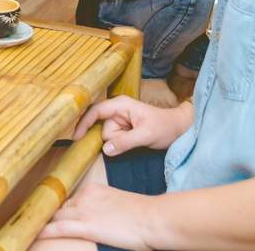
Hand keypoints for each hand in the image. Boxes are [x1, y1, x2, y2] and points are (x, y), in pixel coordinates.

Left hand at [37, 182, 159, 249]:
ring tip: (25, 230)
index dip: (56, 210)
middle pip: (58, 207)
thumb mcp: (118, 204)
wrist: (153, 218)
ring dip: (41, 224)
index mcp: (92, 189)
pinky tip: (32, 235)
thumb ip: (103, 208)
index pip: (67, 200)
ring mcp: (84, 210)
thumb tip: (98, 219)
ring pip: (55, 217)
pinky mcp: (86, 225)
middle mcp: (84, 196)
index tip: (46, 213)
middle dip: (46, 216)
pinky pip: (58, 228)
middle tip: (31, 222)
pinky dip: (44, 232)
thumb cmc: (143, 215)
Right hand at [72, 96, 191, 155]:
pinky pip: (113, 139)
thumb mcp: (146, 135)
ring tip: (138, 140)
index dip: (84, 123)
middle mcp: (117, 110)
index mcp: (120, 104)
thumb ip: (125, 142)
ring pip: (108, 137)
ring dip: (120, 143)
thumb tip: (105, 149)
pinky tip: (133, 142)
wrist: (178, 129)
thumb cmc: (165, 127)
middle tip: (133, 139)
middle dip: (113, 139)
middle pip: (101, 128)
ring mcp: (119, 119)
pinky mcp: (122, 128)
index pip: (95, 111)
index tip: (76, 138)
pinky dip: (120, 144)